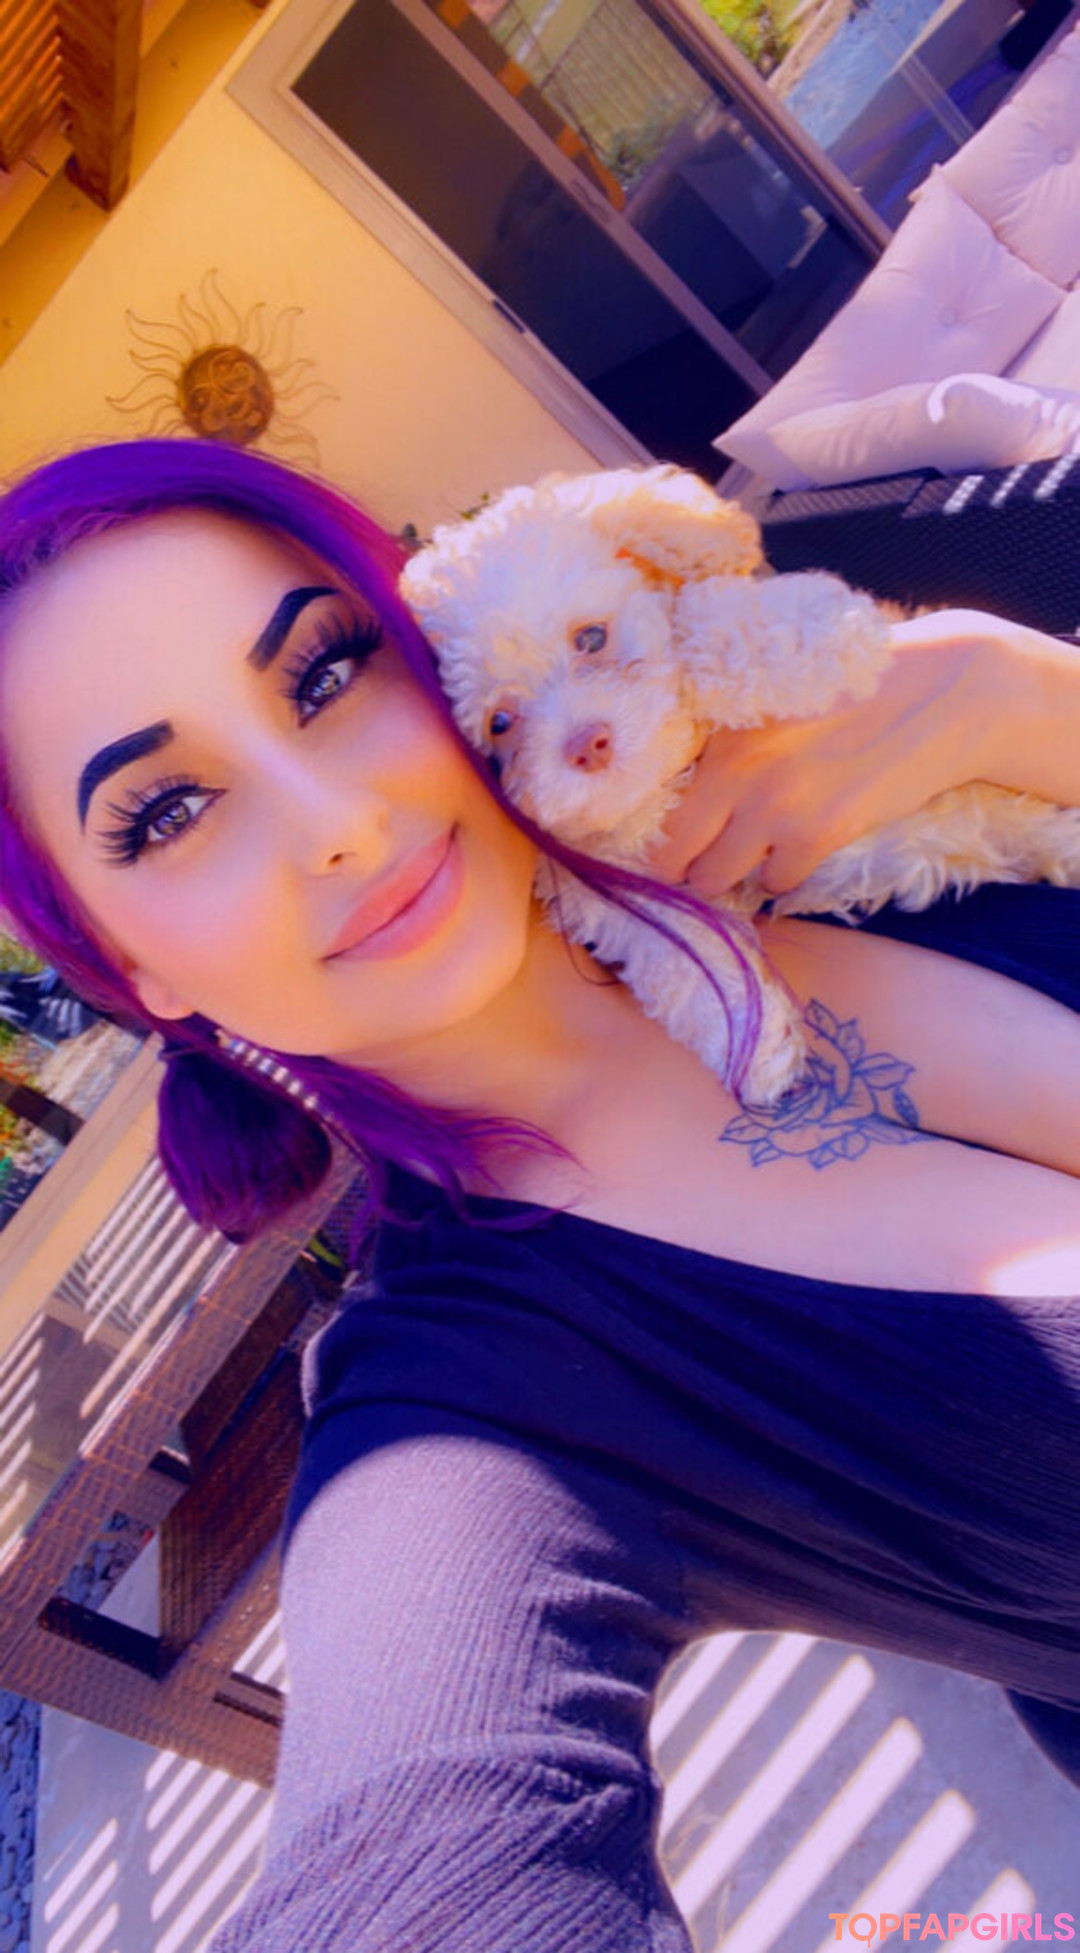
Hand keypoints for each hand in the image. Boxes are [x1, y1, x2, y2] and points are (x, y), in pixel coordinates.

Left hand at [643, 610, 1007, 898]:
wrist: (938, 694)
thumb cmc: (856, 689)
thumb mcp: (773, 697)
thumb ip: (727, 739)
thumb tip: (681, 786)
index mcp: (718, 732)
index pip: (656, 806)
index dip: (658, 833)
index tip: (667, 844)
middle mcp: (735, 773)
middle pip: (674, 858)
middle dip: (684, 867)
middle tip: (701, 863)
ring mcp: (775, 808)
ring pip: (718, 879)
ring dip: (733, 873)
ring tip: (752, 853)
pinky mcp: (819, 834)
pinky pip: (776, 882)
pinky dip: (783, 872)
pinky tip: (800, 846)